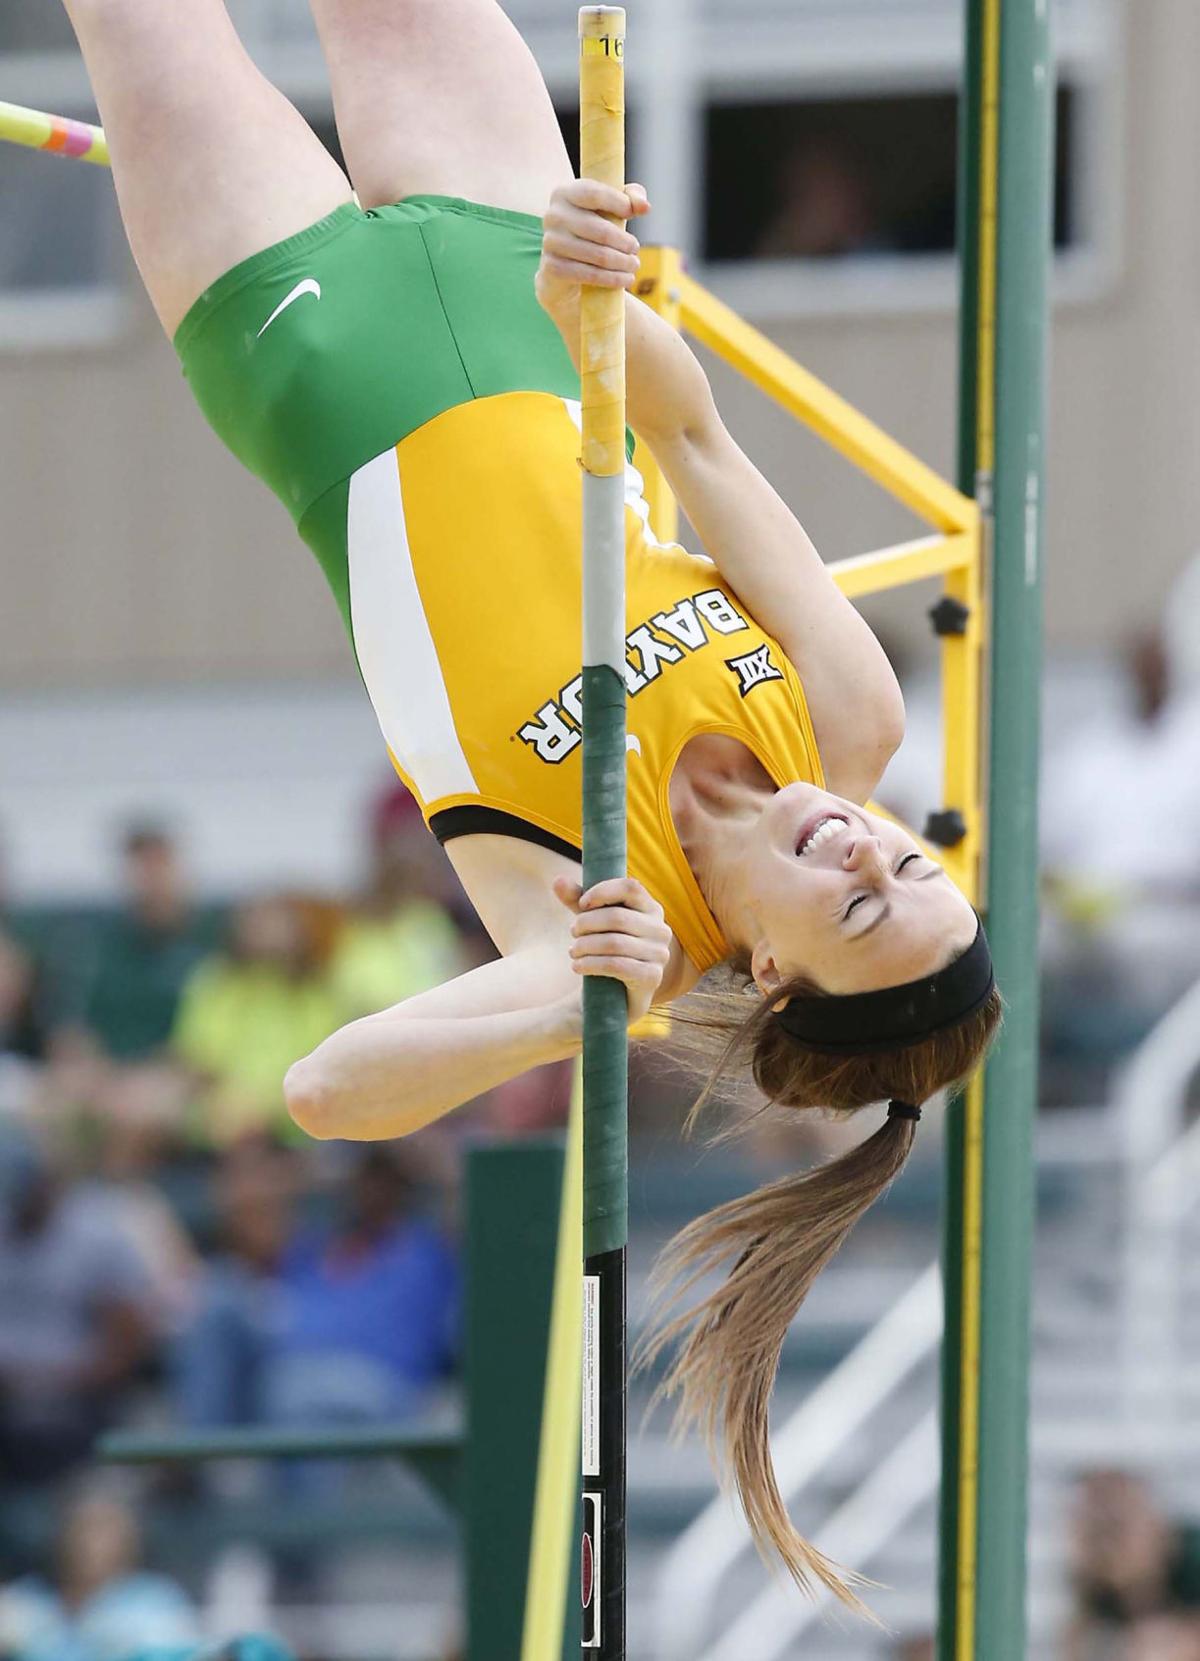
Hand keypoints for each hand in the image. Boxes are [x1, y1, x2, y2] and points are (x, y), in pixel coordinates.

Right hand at [535, 179, 650, 315]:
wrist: (565, 261)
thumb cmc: (593, 226)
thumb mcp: (612, 206)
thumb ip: (631, 197)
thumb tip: (645, 207)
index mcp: (564, 193)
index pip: (594, 194)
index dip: (618, 203)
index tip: (631, 214)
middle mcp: (553, 215)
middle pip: (601, 230)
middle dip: (625, 243)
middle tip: (635, 250)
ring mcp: (550, 242)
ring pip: (598, 256)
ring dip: (622, 263)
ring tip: (633, 265)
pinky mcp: (552, 267)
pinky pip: (589, 275)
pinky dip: (612, 279)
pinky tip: (624, 279)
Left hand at [553, 874, 671, 1025]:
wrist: (619, 993)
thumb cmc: (607, 949)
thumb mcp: (592, 922)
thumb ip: (577, 900)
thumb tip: (557, 880)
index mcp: (651, 908)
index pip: (630, 887)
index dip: (602, 891)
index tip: (582, 904)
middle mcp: (660, 929)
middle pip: (618, 917)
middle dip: (587, 923)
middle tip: (572, 932)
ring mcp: (659, 954)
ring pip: (615, 943)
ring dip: (585, 946)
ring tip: (573, 951)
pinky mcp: (652, 977)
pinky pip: (616, 965)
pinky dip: (591, 964)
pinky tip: (577, 966)